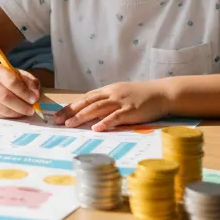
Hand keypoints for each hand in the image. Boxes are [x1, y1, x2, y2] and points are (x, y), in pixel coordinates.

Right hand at [0, 66, 40, 119]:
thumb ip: (30, 82)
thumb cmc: (7, 77)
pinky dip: (11, 116)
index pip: (11, 82)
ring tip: (26, 111)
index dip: (24, 92)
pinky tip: (18, 113)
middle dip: (21, 105)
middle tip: (32, 110)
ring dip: (17, 112)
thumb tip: (36, 95)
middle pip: (4, 96)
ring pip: (1, 108)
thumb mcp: (20, 74)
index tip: (35, 99)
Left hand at [52, 81, 169, 130]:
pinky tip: (96, 128)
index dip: (71, 106)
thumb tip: (91, 111)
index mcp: (108, 90)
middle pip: (88, 102)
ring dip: (83, 116)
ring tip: (70, 124)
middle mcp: (112, 94)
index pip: (86, 98)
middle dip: (71, 112)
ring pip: (98, 108)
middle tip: (57, 121)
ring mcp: (121, 101)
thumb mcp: (121, 94)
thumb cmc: (142, 96)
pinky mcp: (131, 110)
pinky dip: (105, 122)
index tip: (58, 115)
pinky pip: (116, 117)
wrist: (162, 93)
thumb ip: (108, 101)